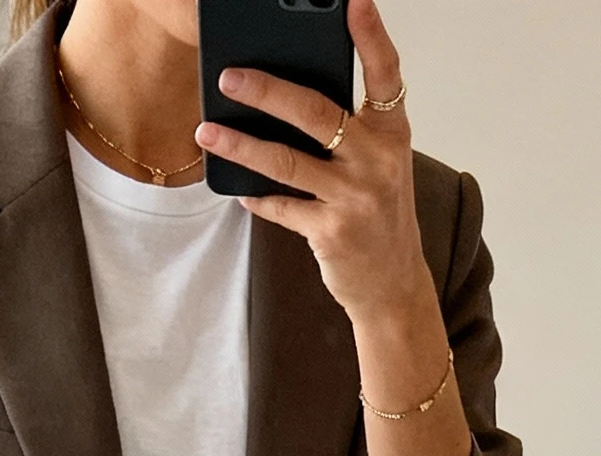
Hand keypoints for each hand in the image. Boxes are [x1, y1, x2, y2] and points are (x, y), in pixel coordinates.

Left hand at [196, 0, 427, 331]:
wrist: (392, 283)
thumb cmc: (379, 214)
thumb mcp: (378, 164)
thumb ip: (350, 130)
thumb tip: (287, 98)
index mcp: (392, 132)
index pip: (385, 72)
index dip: (370, 34)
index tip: (353, 1)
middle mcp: (377, 160)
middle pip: (316, 111)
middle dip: (267, 91)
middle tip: (230, 76)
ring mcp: (354, 197)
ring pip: (286, 161)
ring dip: (241, 145)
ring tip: (208, 130)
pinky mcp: (331, 232)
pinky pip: (281, 207)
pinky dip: (257, 198)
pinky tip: (237, 191)